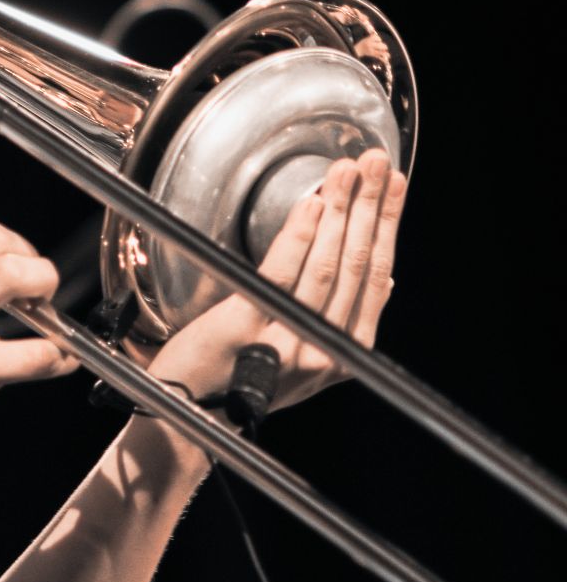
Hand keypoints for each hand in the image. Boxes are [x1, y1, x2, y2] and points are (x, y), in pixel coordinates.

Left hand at [141, 147, 406, 416]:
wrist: (184, 418)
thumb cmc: (239, 380)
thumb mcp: (306, 358)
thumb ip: (345, 322)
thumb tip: (387, 280)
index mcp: (344, 356)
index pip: (376, 278)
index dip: (388, 226)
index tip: (396, 186)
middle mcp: (323, 352)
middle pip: (357, 266)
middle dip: (372, 207)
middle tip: (379, 163)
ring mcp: (287, 342)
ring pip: (326, 267)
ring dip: (341, 211)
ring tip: (350, 172)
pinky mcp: (245, 329)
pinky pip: (280, 275)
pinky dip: (299, 236)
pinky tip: (313, 204)